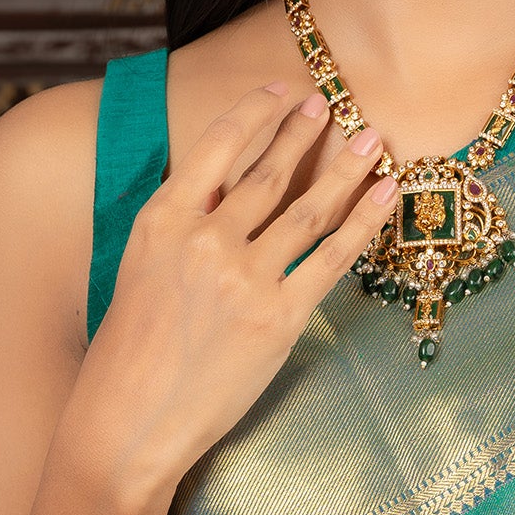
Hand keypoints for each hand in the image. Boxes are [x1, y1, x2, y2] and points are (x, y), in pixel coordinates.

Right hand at [64, 84, 393, 514]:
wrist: (129, 422)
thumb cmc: (128, 354)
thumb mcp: (138, 269)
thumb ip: (180, 225)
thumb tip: (221, 186)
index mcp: (162, 221)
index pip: (217, 147)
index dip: (255, 114)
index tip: (280, 92)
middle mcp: (205, 240)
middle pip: (269, 174)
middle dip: (305, 134)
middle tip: (332, 106)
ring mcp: (245, 279)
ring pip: (309, 208)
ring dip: (347, 169)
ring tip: (372, 139)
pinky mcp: (279, 318)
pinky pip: (333, 257)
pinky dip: (366, 220)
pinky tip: (387, 193)